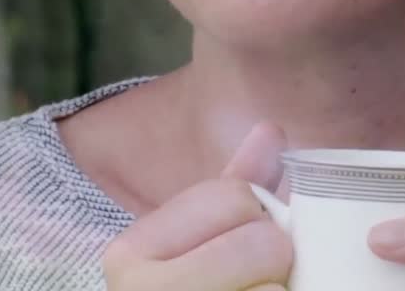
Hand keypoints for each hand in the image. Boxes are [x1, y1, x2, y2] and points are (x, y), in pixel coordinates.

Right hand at [102, 123, 292, 290]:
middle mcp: (138, 290)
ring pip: (275, 288)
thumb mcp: (203, 243)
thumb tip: (270, 129)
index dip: (255, 218)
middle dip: (275, 262)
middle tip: (257, 281)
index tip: (238, 246)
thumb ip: (235, 189)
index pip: (233, 195)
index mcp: (129, 253)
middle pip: (260, 240)